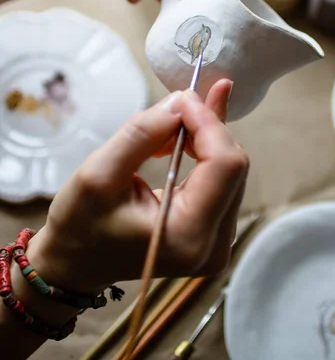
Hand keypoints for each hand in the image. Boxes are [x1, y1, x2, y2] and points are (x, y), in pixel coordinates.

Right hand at [26, 80, 246, 299]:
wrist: (76, 263)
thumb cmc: (79, 224)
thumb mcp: (98, 173)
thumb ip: (142, 134)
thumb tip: (182, 101)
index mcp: (188, 235)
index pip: (225, 165)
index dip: (209, 122)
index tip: (183, 96)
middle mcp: (215, 245)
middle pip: (233, 165)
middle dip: (206, 127)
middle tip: (175, 104)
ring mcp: (219, 241)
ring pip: (231, 168)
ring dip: (203, 138)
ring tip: (164, 131)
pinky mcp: (215, 231)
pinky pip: (222, 178)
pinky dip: (203, 151)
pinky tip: (178, 141)